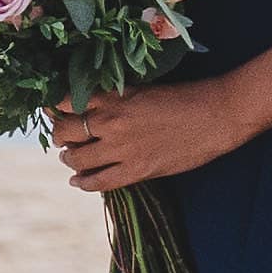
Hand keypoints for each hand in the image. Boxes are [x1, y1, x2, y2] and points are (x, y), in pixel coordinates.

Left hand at [49, 77, 260, 192]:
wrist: (218, 113)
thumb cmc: (184, 97)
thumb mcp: (142, 89)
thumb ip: (114, 99)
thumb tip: (90, 108)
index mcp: (112, 97)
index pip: (65, 102)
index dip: (54, 108)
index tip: (53, 111)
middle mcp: (111, 121)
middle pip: (65, 132)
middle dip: (59, 135)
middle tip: (62, 137)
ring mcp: (123, 147)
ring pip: (77, 159)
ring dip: (69, 159)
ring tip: (69, 158)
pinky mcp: (138, 169)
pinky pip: (100, 182)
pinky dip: (84, 183)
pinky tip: (78, 181)